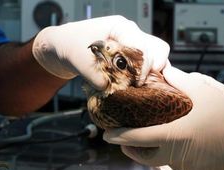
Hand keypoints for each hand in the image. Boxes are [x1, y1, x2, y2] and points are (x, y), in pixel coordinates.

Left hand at [32, 15, 169, 89]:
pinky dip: (146, 76)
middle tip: (139, 84)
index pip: (144, 46)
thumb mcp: (78, 59)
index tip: (137, 82)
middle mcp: (132, 35)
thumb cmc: (71, 44)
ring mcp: (134, 45)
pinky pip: (148, 65)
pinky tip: (135, 86)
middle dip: (152, 70)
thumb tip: (107, 88)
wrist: (65, 46)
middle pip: (158, 50)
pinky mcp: (132, 57)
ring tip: (138, 86)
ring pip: (157, 57)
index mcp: (121, 28)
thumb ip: (93, 74)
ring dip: (152, 74)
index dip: (144, 66)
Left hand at [104, 67, 223, 169]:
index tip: (107, 135)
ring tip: (163, 135)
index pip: (137, 138)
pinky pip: (182, 166)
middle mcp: (177, 155)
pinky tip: (191, 144)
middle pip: (146, 156)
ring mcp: (188, 168)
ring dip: (159, 150)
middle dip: (133, 149)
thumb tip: (162, 69)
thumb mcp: (202, 90)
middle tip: (128, 140)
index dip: (120, 137)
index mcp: (174, 135)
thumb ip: (177, 80)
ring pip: (164, 161)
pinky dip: (180, 156)